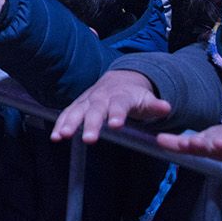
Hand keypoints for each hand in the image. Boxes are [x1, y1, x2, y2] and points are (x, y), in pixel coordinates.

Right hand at [51, 70, 171, 143]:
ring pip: (77, 111)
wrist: (120, 80)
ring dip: (69, 124)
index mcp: (120, 97)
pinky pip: (67, 114)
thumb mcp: (147, 100)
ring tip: (62, 137)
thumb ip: (155, 106)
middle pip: (95, 110)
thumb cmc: (135, 96)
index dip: (117, 114)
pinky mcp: (77, 105)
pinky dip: (60, 124)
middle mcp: (101, 97)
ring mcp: (87, 101)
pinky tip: (55, 137)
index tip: (116, 125)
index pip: (119, 105)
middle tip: (89, 139)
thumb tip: (166, 107)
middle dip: (91, 124)